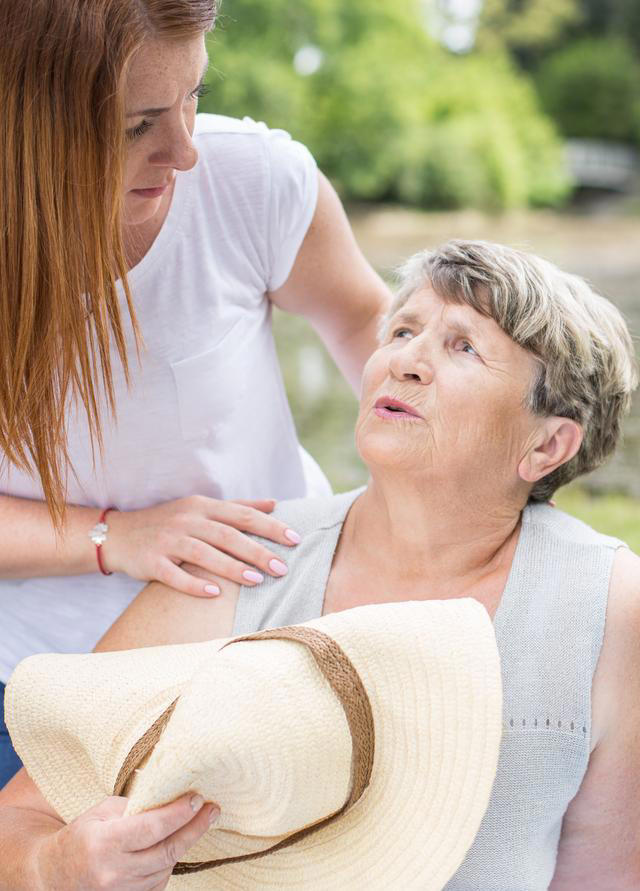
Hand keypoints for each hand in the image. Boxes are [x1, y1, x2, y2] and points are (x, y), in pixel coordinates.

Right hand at [35, 793, 218, 890]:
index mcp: (105, 842)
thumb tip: (169, 795)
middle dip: (195, 828)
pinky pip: (159, 880)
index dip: (180, 813)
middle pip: (167, 850)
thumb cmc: (81, 835)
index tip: (198, 798)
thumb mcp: (101, 811)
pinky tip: (174, 844)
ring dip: (184, 843)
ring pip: (166, 866)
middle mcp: (114, 871)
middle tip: (213, 810)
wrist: (55, 874)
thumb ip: (134, 806)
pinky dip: (169, 861)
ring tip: (197, 822)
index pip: (153, 827)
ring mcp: (121, 890)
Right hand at [101, 496, 301, 596]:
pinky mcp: (151, 561)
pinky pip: (174, 575)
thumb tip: (274, 504)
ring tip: (256, 580)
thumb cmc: (168, 522)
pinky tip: (214, 594)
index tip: (295, 539)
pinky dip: (194, 584)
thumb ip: (237, 507)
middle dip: (257, 551)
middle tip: (282, 567)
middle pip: (228, 535)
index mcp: (202, 506)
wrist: (118, 534)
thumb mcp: (201, 508)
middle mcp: (187, 520)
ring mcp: (167, 540)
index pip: (242, 515)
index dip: (270, 526)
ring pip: (204, 553)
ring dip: (231, 567)